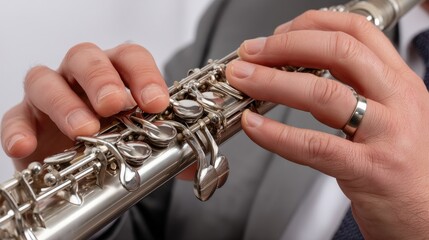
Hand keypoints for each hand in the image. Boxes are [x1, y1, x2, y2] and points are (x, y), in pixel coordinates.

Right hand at [1, 43, 168, 169]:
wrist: (87, 168)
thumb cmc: (118, 142)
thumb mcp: (149, 141)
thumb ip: (177, 141)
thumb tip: (204, 146)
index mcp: (117, 75)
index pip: (130, 58)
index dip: (144, 75)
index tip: (156, 103)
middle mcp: (82, 78)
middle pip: (86, 57)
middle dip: (102, 79)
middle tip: (114, 106)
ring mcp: (51, 96)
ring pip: (46, 80)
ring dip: (65, 103)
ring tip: (84, 130)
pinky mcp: (26, 120)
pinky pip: (14, 116)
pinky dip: (18, 129)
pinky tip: (26, 147)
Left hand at [226, 11, 428, 238]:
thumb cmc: (403, 165)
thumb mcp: (388, 113)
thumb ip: (354, 88)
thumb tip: (301, 68)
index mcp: (399, 81)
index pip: (356, 30)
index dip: (310, 24)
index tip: (276, 34)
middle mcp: (397, 100)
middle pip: (338, 51)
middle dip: (285, 46)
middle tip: (251, 52)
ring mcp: (386, 134)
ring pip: (323, 93)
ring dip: (272, 82)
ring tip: (243, 79)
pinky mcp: (369, 170)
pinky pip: (314, 146)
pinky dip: (276, 133)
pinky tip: (252, 125)